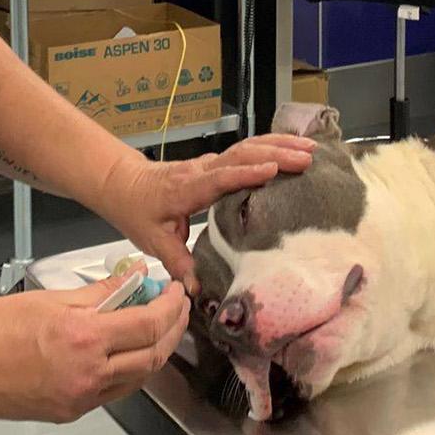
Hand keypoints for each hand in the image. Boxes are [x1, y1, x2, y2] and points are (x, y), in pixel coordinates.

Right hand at [0, 274, 188, 422]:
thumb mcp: (50, 297)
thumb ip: (99, 292)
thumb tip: (131, 279)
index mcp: (84, 339)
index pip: (149, 325)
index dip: (170, 306)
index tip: (176, 290)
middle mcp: (88, 375)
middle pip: (153, 356)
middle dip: (172, 329)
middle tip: (177, 306)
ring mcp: (80, 399)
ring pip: (137, 378)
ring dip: (154, 351)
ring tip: (157, 325)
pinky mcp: (69, 411)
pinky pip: (113, 392)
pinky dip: (129, 369)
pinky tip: (126, 349)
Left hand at [95, 135, 314, 291]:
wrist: (123, 183)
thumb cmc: (137, 210)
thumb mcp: (152, 241)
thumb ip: (177, 262)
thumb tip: (197, 290)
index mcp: (187, 189)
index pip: (220, 178)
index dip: (246, 174)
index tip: (274, 170)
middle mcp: (202, 170)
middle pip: (242, 155)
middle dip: (276, 153)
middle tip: (307, 158)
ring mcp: (210, 163)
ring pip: (247, 147)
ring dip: (279, 145)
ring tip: (310, 148)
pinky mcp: (217, 163)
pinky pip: (247, 150)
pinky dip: (271, 146)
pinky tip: (292, 146)